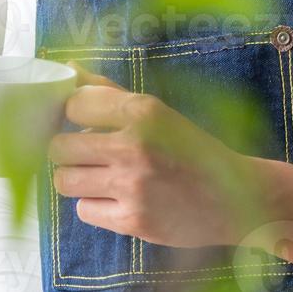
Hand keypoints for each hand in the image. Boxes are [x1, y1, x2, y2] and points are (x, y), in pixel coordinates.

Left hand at [49, 61, 267, 247]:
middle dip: (67, 149)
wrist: (232, 197)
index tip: (82, 120)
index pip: (75, 104)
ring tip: (98, 175)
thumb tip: (69, 70)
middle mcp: (135, 146)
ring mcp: (132, 186)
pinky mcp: (132, 221)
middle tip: (85, 152)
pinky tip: (116, 198)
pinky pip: (83, 210)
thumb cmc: (189, 148)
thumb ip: (109, 92)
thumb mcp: (157, 112)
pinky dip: (94, 205)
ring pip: (64, 181)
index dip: (73, 113)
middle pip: (60, 147)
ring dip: (76, 178)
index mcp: (144, 111)